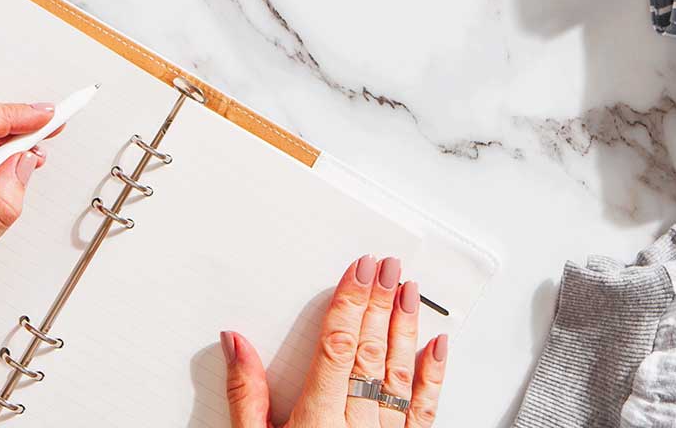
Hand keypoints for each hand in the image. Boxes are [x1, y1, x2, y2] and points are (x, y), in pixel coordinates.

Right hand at [223, 256, 447, 426]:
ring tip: (411, 290)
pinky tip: (439, 346)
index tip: (359, 268)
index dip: (350, 302)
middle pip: (371, 354)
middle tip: (388, 264)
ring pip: (402, 376)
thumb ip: (246, 397)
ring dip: (408, 328)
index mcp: (317, 423)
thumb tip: (236, 342)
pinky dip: (434, 377)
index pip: (338, 347)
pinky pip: (425, 414)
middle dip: (380, 303)